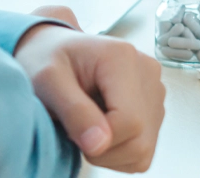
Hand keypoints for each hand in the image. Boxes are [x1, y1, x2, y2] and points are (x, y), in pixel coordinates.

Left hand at [14, 5, 165, 171]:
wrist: (52, 47)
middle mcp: (148, 72)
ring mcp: (154, 91)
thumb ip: (73, 111)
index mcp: (123, 58)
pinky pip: (144, 149)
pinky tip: (100, 131)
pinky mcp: (154, 107)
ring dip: (110, 153)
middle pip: (139, 139)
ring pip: (143, 148)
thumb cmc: (45, 60)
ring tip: (86, 128)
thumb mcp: (47, 80)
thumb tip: (99, 145)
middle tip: (75, 131)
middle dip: (103, 150)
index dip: (99, 141)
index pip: (129, 121)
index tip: (71, 132)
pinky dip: (119, 152)